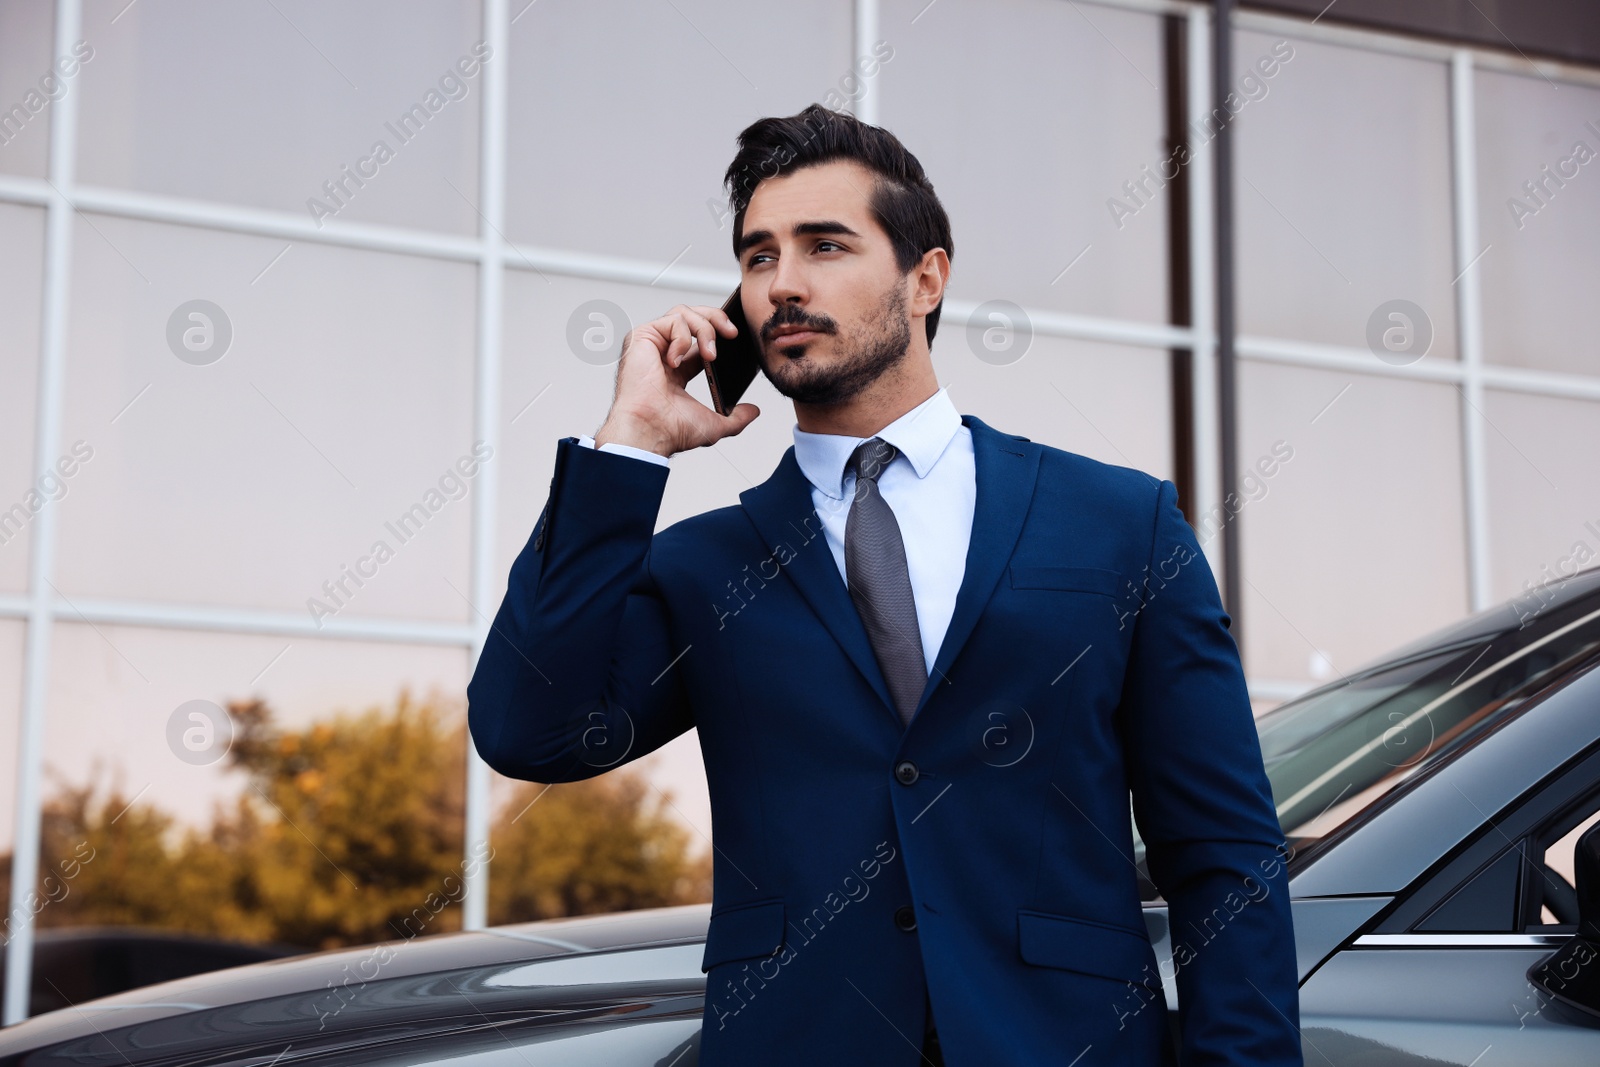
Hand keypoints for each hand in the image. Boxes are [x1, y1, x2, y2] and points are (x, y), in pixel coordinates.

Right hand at [593, 303, 760, 457]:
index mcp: (677, 370)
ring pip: (684, 313)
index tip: (735, 337)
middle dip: (716, 318)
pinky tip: (676, 361)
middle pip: (692, 316)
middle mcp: (662, 353)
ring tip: (711, 354)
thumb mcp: (714, 424)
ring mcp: (652, 344)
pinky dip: (682, 338)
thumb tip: (753, 412)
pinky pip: (672, 320)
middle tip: (732, 333)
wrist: (651, 430)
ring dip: (704, 330)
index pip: (699, 338)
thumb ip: (736, 418)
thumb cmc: (670, 429)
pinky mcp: (642, 337)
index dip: (718, 331)